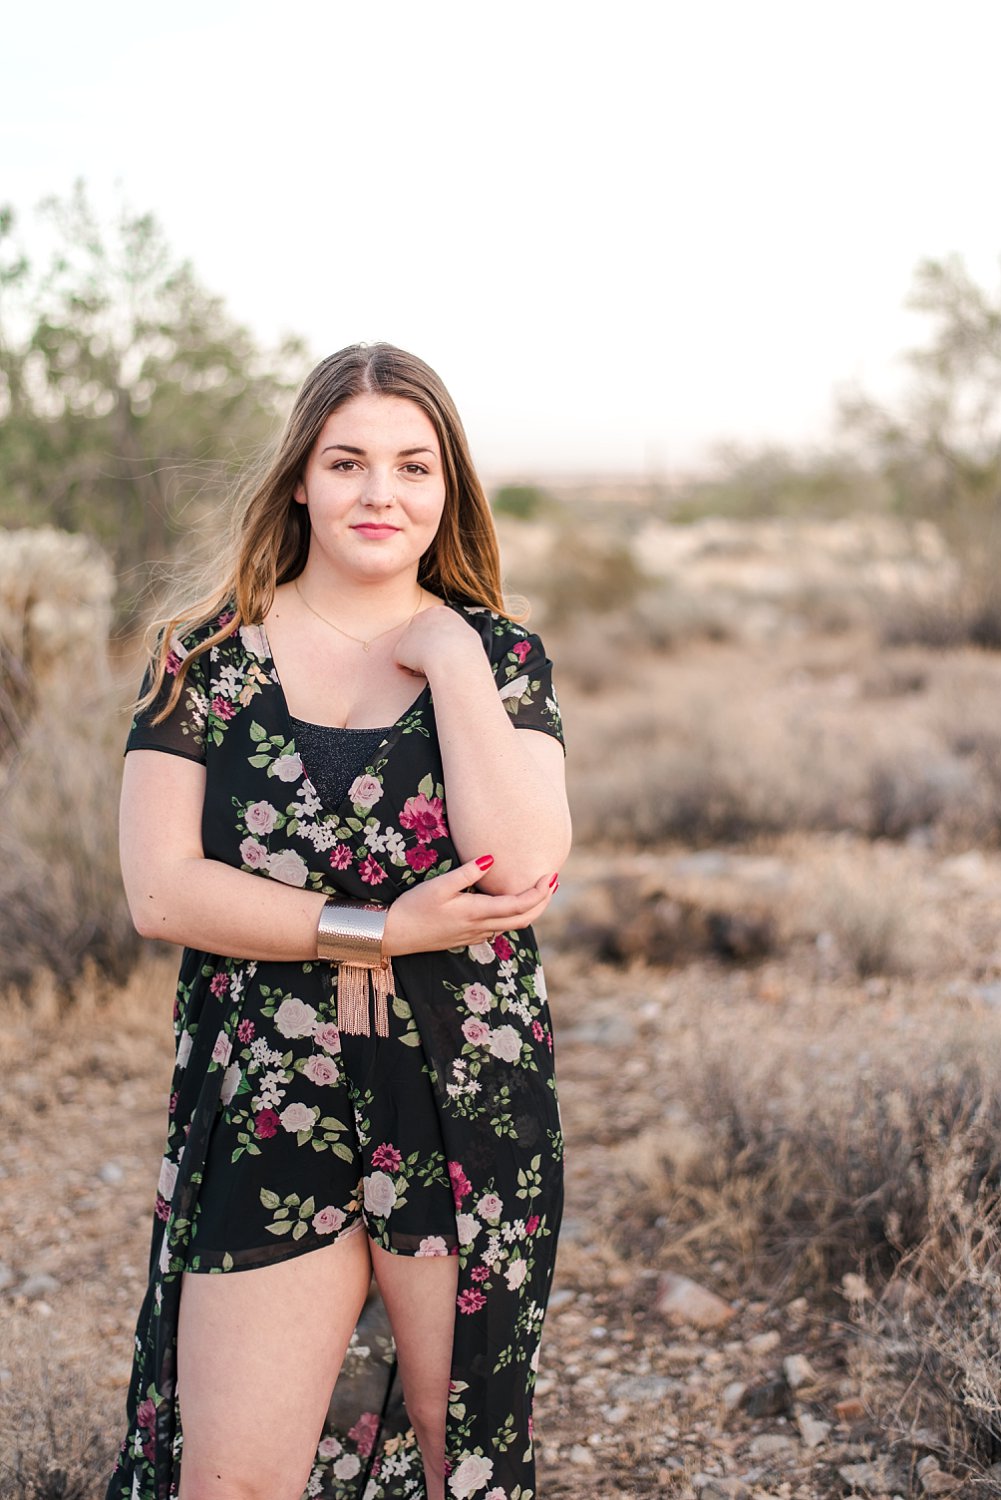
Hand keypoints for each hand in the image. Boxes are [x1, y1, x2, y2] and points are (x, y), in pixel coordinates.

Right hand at [381, 856, 558, 957]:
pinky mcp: (467, 937)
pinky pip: (499, 928)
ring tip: (539, 890)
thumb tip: (490, 858)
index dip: (539, 892)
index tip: (550, 876)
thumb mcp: (438, 886)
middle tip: (553, 882)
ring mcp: (475, 935)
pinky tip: (510, 903)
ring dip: (530, 910)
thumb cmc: (413, 907)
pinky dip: (513, 916)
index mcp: (477, 913)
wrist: (394, 935)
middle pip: (524, 919)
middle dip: (543, 902)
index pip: (519, 905)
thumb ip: (466, 873)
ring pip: (513, 926)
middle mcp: (481, 927)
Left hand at [392, 599, 481, 680]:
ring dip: (422, 662)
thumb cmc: (466, 651)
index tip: (449, 652)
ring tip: (436, 665)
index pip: (435, 630)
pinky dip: (414, 671)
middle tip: (442, 661)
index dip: (442, 644)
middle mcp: (420, 618)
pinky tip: (426, 671)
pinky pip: (405, 666)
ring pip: (414, 654)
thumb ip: (456, 634)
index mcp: (439, 612)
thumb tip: (455, 642)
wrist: (454, 659)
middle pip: (422, 640)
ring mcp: (407, 633)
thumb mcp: (467, 635)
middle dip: (428, 651)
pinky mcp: (399, 649)